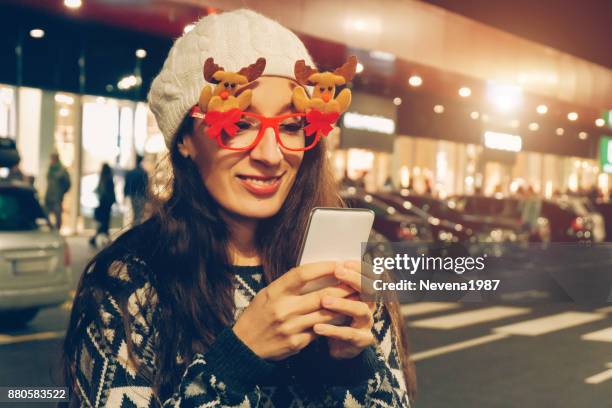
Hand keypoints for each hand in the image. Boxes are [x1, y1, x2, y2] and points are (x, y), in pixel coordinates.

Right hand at [233, 262, 353, 360]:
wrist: (244, 346)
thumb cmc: (257, 315)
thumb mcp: (267, 294)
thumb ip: (289, 285)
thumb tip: (316, 273)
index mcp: (274, 292)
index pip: (302, 274)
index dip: (323, 267)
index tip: (338, 264)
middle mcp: (283, 309)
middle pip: (321, 295)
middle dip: (342, 287)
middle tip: (357, 281)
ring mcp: (291, 327)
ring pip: (326, 315)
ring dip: (343, 306)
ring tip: (357, 298)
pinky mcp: (297, 343)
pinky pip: (321, 331)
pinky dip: (333, 323)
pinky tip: (344, 317)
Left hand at [314, 261, 375, 358]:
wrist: (337, 346)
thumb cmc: (333, 316)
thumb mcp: (333, 297)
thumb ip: (332, 282)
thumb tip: (322, 264)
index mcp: (363, 292)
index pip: (367, 275)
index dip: (358, 268)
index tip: (344, 262)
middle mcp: (369, 306)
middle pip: (369, 289)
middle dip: (354, 279)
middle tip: (338, 272)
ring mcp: (367, 323)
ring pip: (361, 310)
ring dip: (343, 303)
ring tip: (324, 301)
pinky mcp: (361, 340)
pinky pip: (349, 334)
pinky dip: (333, 330)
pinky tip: (318, 327)